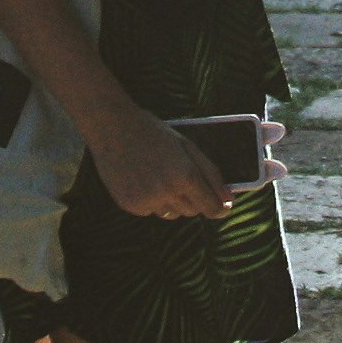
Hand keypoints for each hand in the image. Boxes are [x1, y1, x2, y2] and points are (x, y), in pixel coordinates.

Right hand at [88, 107, 230, 219]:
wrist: (112, 128)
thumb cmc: (154, 133)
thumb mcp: (187, 146)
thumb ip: (211, 173)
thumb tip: (229, 200)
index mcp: (185, 175)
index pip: (211, 207)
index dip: (219, 209)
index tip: (222, 209)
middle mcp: (167, 192)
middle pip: (192, 211)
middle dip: (193, 199)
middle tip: (181, 177)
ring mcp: (147, 201)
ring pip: (172, 214)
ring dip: (172, 201)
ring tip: (159, 176)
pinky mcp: (130, 205)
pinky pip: (151, 211)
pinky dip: (151, 201)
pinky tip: (142, 179)